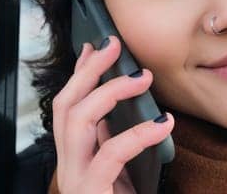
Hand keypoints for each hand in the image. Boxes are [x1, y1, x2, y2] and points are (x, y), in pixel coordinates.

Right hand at [51, 36, 172, 193]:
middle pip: (65, 105)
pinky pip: (109, 155)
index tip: (96, 47)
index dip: (80, 74)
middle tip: (115, 46)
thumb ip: (110, 147)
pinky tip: (161, 124)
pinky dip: (136, 134)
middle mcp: (67, 166)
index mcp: (74, 158)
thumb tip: (117, 113)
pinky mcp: (90, 192)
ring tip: (142, 78)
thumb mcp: (118, 177)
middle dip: (88, 71)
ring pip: (75, 121)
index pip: (68, 106)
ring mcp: (75, 180)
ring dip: (108, 92)